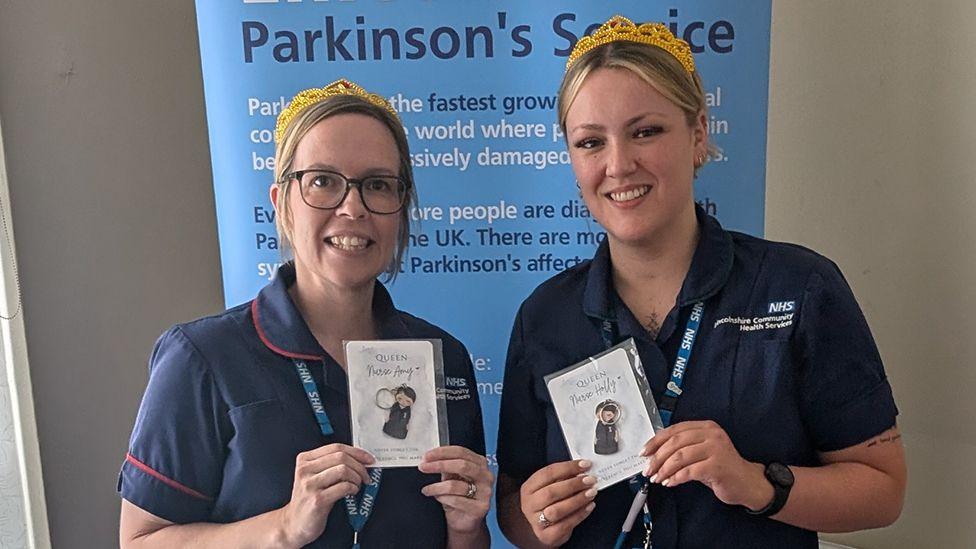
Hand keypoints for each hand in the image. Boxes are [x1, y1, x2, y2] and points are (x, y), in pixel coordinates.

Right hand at [278, 444, 374, 547]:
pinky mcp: (317, 500)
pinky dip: (353, 488)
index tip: (368, 458)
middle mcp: (305, 470)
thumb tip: (360, 459)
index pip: (336, 447)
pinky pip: (343, 487)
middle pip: (341, 457)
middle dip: (359, 466)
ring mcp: (310, 485)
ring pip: (343, 470)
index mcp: (304, 460)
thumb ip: (331, 465)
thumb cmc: (308, 499)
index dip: (357, 452)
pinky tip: (352, 492)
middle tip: (365, 475)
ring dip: (357, 477)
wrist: (294, 524)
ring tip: (357, 485)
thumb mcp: (314, 477)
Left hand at [419, 446, 492, 534]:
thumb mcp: (452, 478)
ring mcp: (485, 492)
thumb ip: (446, 467)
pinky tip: (437, 498)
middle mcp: (486, 476)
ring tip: (427, 489)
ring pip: (456, 484)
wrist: (464, 521)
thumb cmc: (458, 497)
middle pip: (462, 465)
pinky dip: (442, 498)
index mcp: (480, 464)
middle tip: (423, 467)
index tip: (426, 456)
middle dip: (439, 465)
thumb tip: (430, 459)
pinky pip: (456, 500)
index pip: (461, 452)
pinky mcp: (481, 508)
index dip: (442, 452)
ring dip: (436, 487)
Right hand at [518, 460, 596, 547]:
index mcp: (529, 488)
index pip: (547, 473)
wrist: (541, 527)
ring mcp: (536, 521)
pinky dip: (580, 514)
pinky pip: (566, 525)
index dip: (567, 467)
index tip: (584, 465)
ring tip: (591, 492)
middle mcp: (529, 504)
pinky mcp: (546, 535)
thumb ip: (562, 478)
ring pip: (557, 510)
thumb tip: (582, 470)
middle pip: (551, 492)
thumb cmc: (548, 503)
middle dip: (573, 484)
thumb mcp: (549, 487)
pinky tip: (589, 506)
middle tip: (589, 480)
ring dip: (578, 500)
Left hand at [641, 420, 769, 508]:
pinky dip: (676, 478)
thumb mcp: (701, 452)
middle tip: (648, 469)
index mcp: (706, 427)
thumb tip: (654, 454)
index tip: (645, 452)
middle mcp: (712, 435)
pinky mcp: (717, 466)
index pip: (674, 430)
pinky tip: (670, 483)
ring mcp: (716, 449)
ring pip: (680, 457)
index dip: (656, 441)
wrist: (747, 483)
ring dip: (664, 469)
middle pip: (675, 442)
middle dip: (657, 457)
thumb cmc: (721, 468)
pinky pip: (689, 471)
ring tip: (658, 478)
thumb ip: (683, 448)